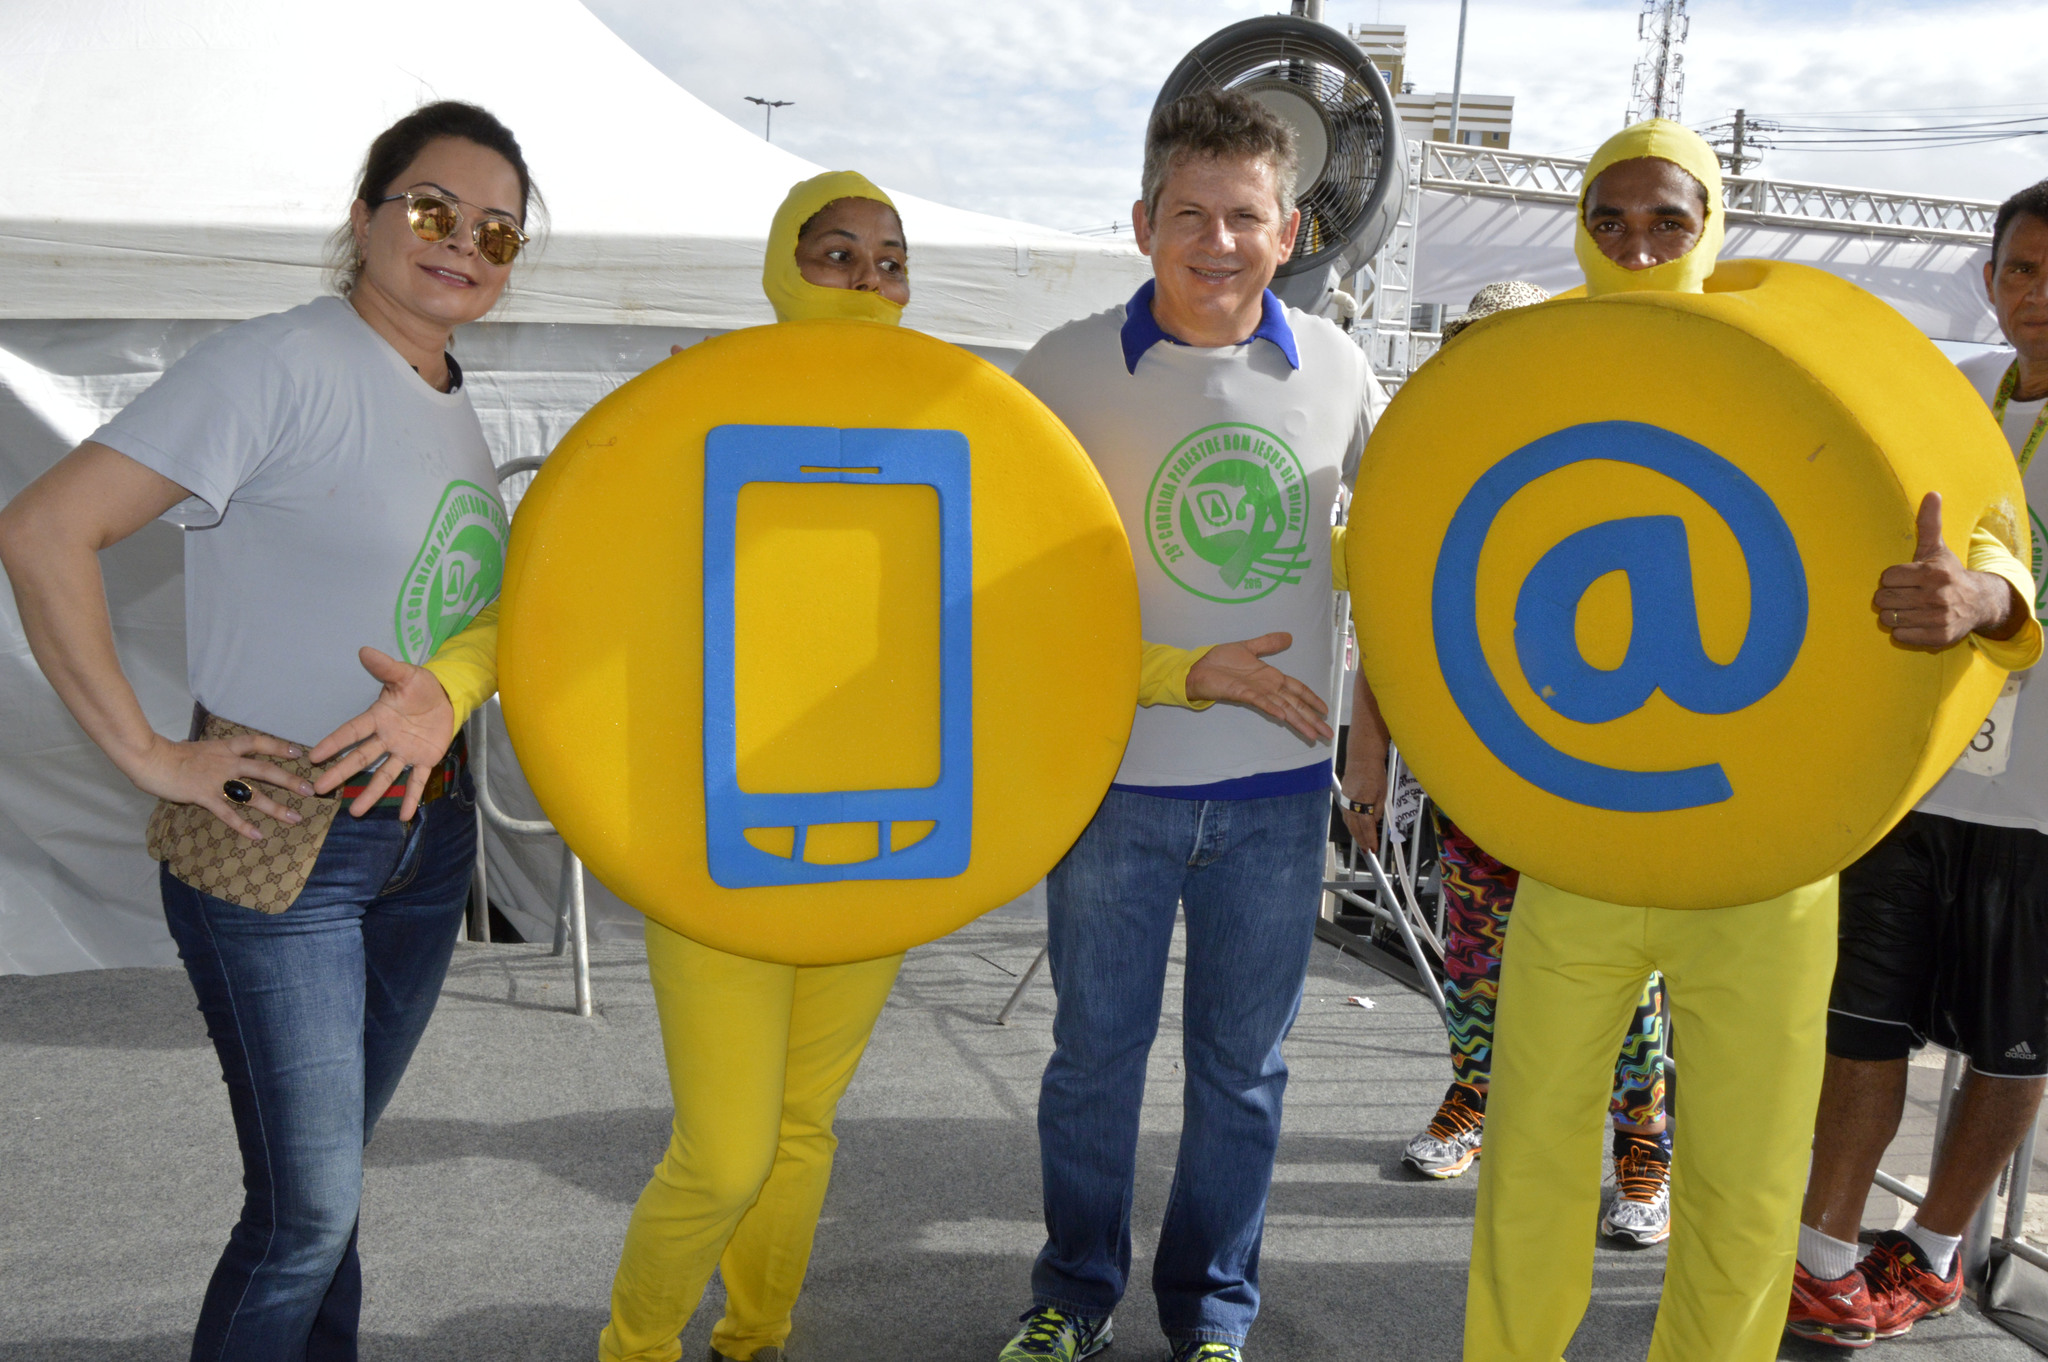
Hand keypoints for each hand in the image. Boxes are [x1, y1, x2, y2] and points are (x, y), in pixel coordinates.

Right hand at [128, 732, 313, 841]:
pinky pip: (229, 813)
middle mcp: (227, 761)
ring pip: (253, 794)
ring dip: (275, 807)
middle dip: (290, 780)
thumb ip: (215, 755)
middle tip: (310, 790)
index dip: (279, 747)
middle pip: (265, 770)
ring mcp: (217, 779)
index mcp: (225, 747)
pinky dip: (243, 825)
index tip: (298, 752)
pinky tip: (258, 835)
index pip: (257, 742)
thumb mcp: (199, 748)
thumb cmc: (170, 754)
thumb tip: (222, 757)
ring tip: (294, 818)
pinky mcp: (204, 796)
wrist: (150, 758)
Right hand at [309, 647, 455, 818]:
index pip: (352, 732)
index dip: (334, 743)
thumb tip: (364, 650)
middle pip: (361, 758)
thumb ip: (385, 667)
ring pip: (385, 775)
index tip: (314, 756)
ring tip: (356, 812)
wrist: (446, 696)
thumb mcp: (404, 674)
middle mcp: (387, 738)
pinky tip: (403, 816)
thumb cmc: (420, 686)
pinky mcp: (424, 759)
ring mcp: (404, 751)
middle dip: (341, 773)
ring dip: (371, 793)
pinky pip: (416, 781)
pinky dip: (411, 798)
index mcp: (379, 718)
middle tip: (320, 789)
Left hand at [1186, 632, 1332, 743]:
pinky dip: (1274, 709)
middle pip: (1295, 705)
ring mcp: (1257, 693)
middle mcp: (1268, 688)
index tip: (1326, 711)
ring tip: (1313, 735)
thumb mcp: (1248, 647)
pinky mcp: (1243, 694)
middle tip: (1327, 734)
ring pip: (1283, 708)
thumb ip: (1268, 643)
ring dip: (1299, 721)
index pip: (1298, 690)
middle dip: (1312, 719)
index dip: (1312, 699)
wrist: (1198, 666)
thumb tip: (1289, 636)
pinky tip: (1285, 718)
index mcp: (1271, 678)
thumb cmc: (1221, 660)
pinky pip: (1262, 703)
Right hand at [1338, 765, 1384, 850]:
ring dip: (1355, 834)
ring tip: (1361, 843)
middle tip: (1367, 851)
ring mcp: (1345, 801)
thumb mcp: (1382, 793)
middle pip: (1355, 828)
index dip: (1370, 839)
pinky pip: (1346, 815)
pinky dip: (1350, 824)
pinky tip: (1354, 828)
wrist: (1362, 759)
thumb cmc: (1374, 773)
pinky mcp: (1343, 798)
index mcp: (1363, 803)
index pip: (1367, 827)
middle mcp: (1351, 804)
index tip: (1374, 848)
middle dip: (1362, 841)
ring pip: (1349, 823)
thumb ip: (1377, 810)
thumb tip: (1374, 822)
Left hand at [1874, 492, 2018, 648]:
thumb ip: (1929, 523)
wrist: (1978, 603)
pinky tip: (1916, 621)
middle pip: (1883, 600)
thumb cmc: (1948, 573)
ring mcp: (1938, 618)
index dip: (1892, 579)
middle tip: (1906, 595)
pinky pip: (1900, 636)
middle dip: (1890, 597)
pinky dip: (1903, 631)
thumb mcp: (1937, 548)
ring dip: (1895, 615)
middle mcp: (1936, 596)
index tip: (1905, 578)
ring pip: (1890, 619)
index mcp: (1932, 573)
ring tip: (1910, 608)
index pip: (1886, 578)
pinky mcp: (1938, 637)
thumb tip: (1932, 493)